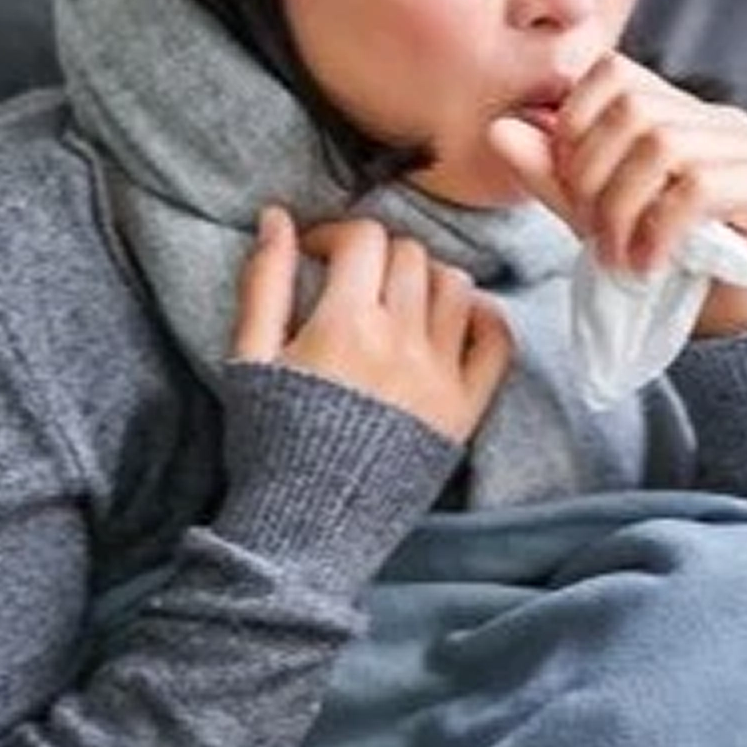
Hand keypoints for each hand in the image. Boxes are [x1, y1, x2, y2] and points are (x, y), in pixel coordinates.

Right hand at [231, 206, 512, 442]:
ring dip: (426, 279)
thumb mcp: (250, 358)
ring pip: (455, 286)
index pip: (363, 238)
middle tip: (354, 279)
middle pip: (410, 255)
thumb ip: (265, 282)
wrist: (306, 530)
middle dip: (377, 255)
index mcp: (346, 324)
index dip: (335, 234)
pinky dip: (482, 319)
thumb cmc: (269, 446)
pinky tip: (454, 322)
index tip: (316, 255)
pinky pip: (496, 342)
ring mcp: (441, 376)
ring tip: (399, 300)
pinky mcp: (465, 410)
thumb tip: (278, 216)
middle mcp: (402, 342)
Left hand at [486, 52, 746, 336]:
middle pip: (635, 109)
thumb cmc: (656, 260)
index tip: (567, 182)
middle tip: (589, 231)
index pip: (614, 72)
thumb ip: (550, 173)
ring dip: (622, 209)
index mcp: (677, 110)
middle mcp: (719, 119)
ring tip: (616, 257)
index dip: (575, 120)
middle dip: (593, 174)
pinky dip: (659, 230)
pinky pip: (700, 187)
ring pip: (664, 146)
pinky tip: (647, 266)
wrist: (721, 327)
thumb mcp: (591, 214)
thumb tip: (499, 129)